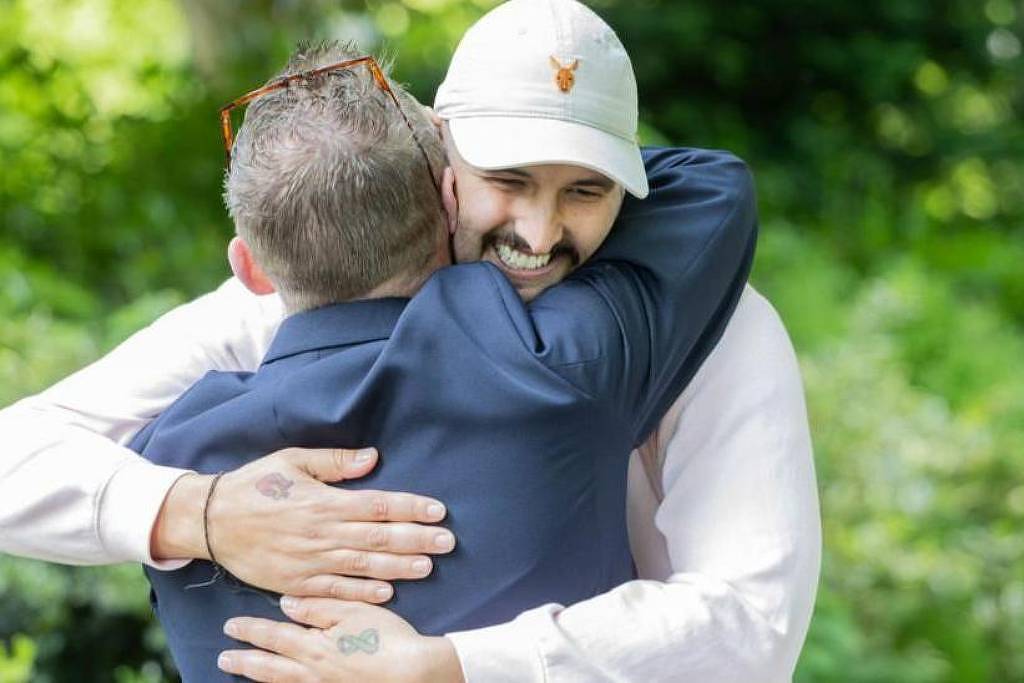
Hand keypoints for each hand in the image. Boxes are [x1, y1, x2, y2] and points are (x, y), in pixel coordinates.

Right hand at [151, 447, 455, 601]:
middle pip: (378, 538)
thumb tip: (373, 457)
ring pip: (363, 566)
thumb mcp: (292, 461)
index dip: (411, 508)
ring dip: (398, 567)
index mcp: (324, 501)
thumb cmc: (255, 485)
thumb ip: (335, 462)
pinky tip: (387, 592)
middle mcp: (321, 533)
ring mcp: (309, 561)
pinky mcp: (296, 582)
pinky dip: (362, 593)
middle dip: (416, 539)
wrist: (210, 520)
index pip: (378, 506)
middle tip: (447, 542)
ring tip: (428, 567)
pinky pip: (335, 591)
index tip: (438, 510)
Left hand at [218, 597, 464, 682]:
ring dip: (259, 676)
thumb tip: (287, 604)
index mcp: (313, 646)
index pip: (274, 636)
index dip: (251, 631)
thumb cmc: (386, 637)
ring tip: (242, 671)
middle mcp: (312, 671)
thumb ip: (318, 607)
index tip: (230, 626)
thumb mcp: (353, 611)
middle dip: (245, 660)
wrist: (413, 672)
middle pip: (270, 666)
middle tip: (223, 656)